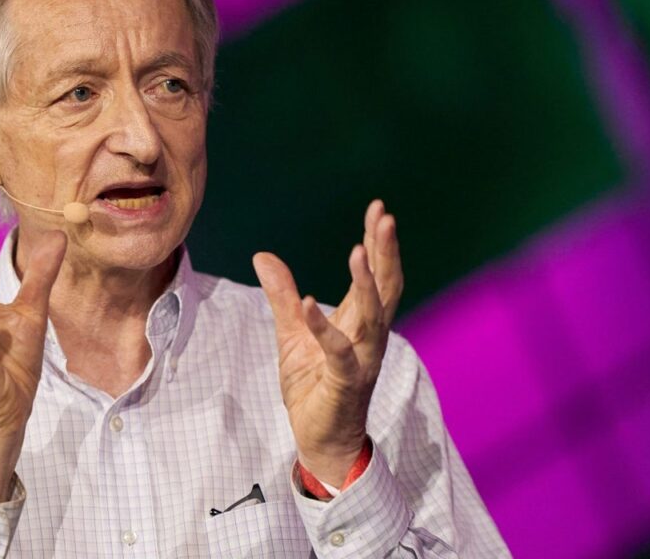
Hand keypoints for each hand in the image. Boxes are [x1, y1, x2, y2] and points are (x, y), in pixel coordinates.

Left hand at [253, 200, 402, 486]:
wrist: (320, 439)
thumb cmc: (313, 386)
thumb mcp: (291, 334)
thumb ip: (282, 296)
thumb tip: (263, 256)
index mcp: (359, 322)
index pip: (375, 276)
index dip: (377, 243)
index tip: (379, 209)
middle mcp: (368, 336)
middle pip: (386, 287)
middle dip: (386, 252)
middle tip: (385, 216)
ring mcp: (361, 359)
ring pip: (372, 316)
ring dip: (366, 283)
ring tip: (358, 250)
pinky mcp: (345, 382)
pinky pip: (338, 352)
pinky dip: (324, 327)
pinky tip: (311, 303)